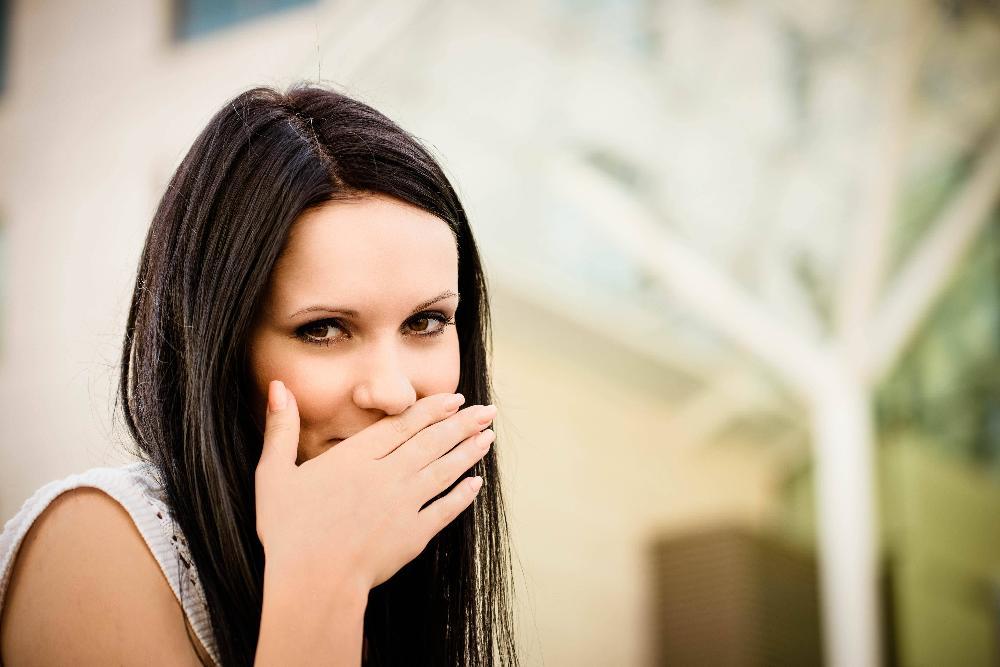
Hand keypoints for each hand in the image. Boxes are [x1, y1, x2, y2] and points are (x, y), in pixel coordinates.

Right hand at [254, 380, 495, 593]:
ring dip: (468, 452)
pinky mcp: (413, 536)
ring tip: (489, 437)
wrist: (312, 584)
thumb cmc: (288, 532)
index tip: (455, 399)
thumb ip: (280, 428)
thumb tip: (277, 386)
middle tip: (487, 411)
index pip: (402, 425)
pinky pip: (445, 509)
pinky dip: (462, 495)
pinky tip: (476, 484)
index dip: (432, 409)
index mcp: (355, 458)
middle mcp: (386, 475)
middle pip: (431, 442)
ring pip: (443, 470)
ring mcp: (404, 505)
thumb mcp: (273, 474)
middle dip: (462, 424)